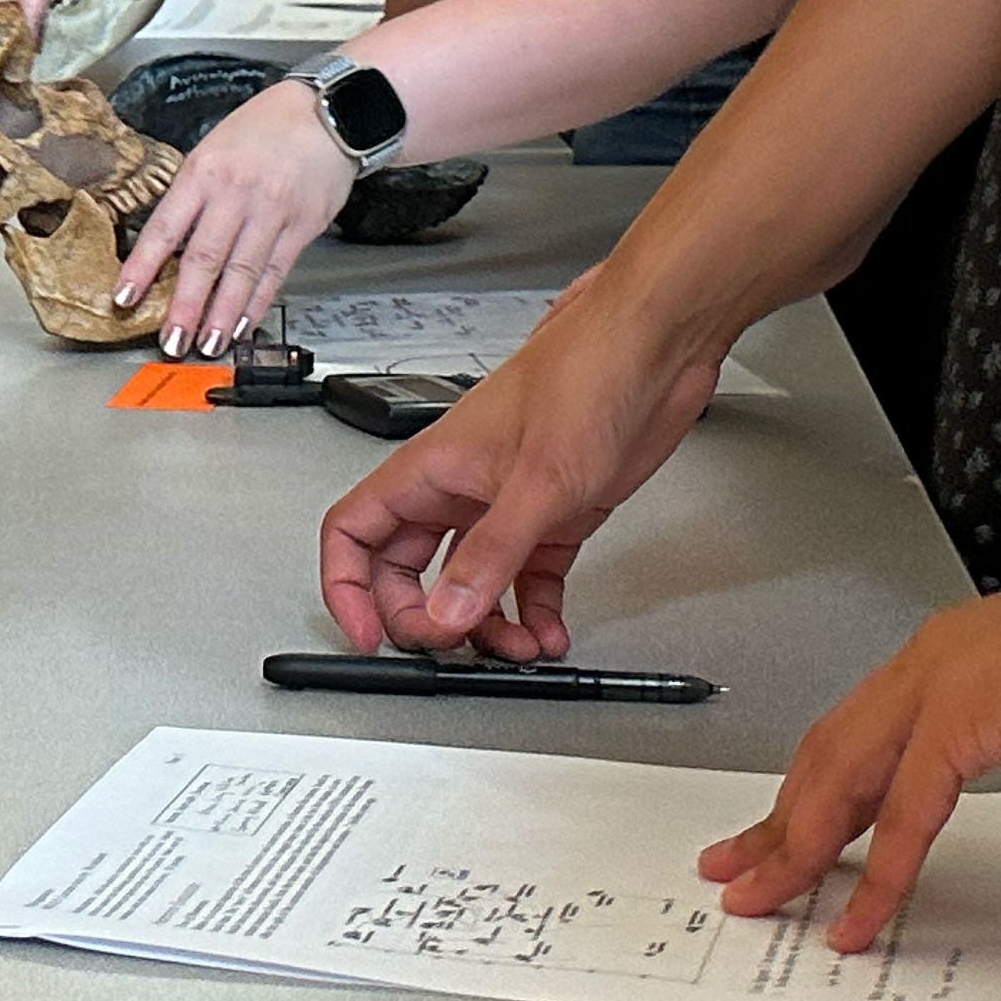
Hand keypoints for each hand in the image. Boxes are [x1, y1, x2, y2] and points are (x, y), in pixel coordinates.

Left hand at [111, 81, 354, 352]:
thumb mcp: (214, 148)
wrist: (329, 113)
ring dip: (221, 315)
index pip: (165, 227)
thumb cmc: (266, 128)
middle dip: (184, 306)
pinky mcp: (302, 226)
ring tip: (206, 344)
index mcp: (203, 170)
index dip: (142, 266)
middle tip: (171, 340)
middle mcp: (236, 192)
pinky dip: (256, 303)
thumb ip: (192, 194)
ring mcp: (271, 211)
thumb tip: (165, 244)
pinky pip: (274, 272)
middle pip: (204, 258)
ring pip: (240, 272)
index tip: (124, 296)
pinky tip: (242, 324)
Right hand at [316, 277, 728, 662]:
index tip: (366, 633)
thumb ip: (489, 554)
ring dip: (486, 625)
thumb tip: (446, 614)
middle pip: (406, 570)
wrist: (654, 350)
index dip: (347, 588)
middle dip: (423, 617)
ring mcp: (504, 503)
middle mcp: (459, 489)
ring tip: (517, 650)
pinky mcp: (553, 516)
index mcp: (430, 469)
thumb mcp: (537, 480)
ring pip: (469, 581)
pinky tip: (550, 632)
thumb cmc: (587, 378)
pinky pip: (526, 578)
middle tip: (452, 646)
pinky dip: (534, 612)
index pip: (353, 532)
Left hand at [697, 559, 1000, 968]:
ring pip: (840, 779)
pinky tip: (859, 913)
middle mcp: (934, 669)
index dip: (824, 804)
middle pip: (829, 762)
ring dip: (795, 845)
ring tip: (761, 898)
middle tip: (739, 879)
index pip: (868, 749)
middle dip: (780, 827)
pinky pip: (906, 805)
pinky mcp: (966, 708)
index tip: (793, 847)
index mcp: (964, 671)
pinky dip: (878, 865)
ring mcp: (941, 684)